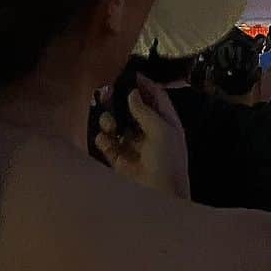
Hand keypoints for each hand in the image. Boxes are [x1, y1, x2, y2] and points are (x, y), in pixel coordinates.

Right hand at [94, 75, 189, 199]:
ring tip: (110, 124)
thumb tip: (132, 93)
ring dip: (109, 119)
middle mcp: (148, 130)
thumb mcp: (161, 131)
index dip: (144, 84)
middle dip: (119, 100)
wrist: (159, 196)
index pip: (155, 96)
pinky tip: (107, 140)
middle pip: (131, 107)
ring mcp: (132, 144)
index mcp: (165, 122)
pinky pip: (105, 141)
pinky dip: (103, 138)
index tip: (131, 73)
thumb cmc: (167, 161)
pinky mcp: (118, 158)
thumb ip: (144, 110)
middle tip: (107, 92)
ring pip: (116, 122)